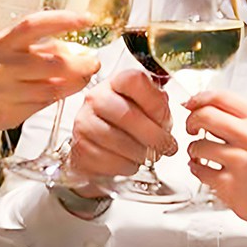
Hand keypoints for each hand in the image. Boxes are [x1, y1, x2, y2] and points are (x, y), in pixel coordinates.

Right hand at [0, 11, 99, 131]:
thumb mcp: (5, 48)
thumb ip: (37, 46)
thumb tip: (78, 48)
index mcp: (0, 43)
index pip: (34, 25)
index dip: (63, 20)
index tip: (86, 19)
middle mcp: (0, 66)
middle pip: (53, 63)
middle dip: (81, 63)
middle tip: (93, 62)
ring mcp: (2, 92)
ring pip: (53, 89)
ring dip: (76, 82)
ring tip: (83, 76)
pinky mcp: (7, 114)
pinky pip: (43, 105)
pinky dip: (60, 97)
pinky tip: (64, 91)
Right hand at [66, 69, 177, 185]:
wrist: (100, 141)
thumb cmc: (129, 122)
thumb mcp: (148, 107)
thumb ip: (159, 108)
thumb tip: (163, 121)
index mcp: (117, 82)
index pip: (134, 81)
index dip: (155, 103)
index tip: (165, 120)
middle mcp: (96, 98)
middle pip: (126, 114)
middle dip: (153, 135)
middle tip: (166, 146)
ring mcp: (84, 122)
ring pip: (117, 140)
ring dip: (140, 153)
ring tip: (149, 155)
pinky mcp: (80, 147)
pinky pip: (108, 160)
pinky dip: (126, 165)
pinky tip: (131, 161)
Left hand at [184, 90, 246, 229]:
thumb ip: (243, 118)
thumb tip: (208, 107)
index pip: (220, 97)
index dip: (199, 99)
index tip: (192, 104)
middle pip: (204, 116)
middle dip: (191, 121)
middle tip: (192, 128)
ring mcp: (239, 162)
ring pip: (198, 146)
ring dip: (194, 149)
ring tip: (202, 154)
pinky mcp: (230, 185)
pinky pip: (199, 171)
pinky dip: (197, 169)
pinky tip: (205, 169)